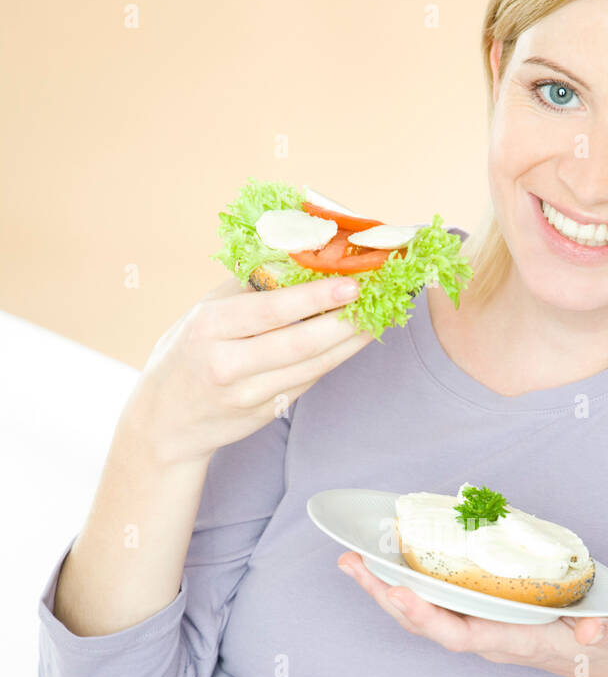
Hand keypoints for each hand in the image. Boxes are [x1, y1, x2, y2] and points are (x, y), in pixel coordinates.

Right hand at [125, 274, 372, 466]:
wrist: (164, 421)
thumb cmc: (186, 354)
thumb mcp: (203, 313)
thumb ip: (246, 288)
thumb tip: (298, 255)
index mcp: (210, 327)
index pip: (272, 310)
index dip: (316, 296)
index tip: (351, 282)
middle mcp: (227, 364)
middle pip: (299, 343)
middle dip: (342, 322)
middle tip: (373, 303)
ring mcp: (247, 395)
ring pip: (310, 368)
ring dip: (346, 345)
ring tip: (370, 322)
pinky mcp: (263, 415)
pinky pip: (304, 383)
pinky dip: (329, 362)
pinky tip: (347, 345)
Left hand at [337, 551, 607, 676]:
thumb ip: (607, 631)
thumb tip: (593, 633)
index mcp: (522, 641)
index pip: (466, 634)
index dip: (430, 617)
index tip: (400, 592)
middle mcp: (494, 638)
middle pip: (430, 624)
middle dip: (389, 597)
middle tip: (352, 564)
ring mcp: (486, 629)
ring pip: (427, 614)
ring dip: (387, 590)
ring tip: (353, 560)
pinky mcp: (485, 617)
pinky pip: (437, 604)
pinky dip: (407, 585)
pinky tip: (386, 562)